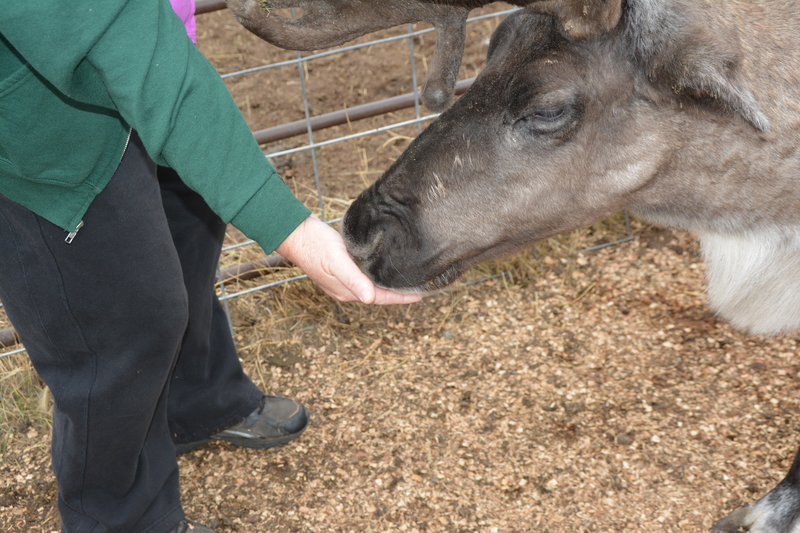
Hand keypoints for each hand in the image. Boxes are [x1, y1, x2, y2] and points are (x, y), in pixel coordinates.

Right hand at [275, 215, 421, 304]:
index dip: (401, 297)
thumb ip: (353, 279)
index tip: (420, 295)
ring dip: (387, 283)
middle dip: (397, 292)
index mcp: (347, 291)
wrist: (295, 233)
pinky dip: (377, 274)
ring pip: (371, 285)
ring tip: (405, 279)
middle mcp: (346, 288)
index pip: (380, 298)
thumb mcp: (337, 261)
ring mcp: (342, 279)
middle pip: (378, 294)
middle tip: (418, 286)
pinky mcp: (340, 268)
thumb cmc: (315, 245)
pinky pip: (364, 275)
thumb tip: (370, 299)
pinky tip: (384, 267)